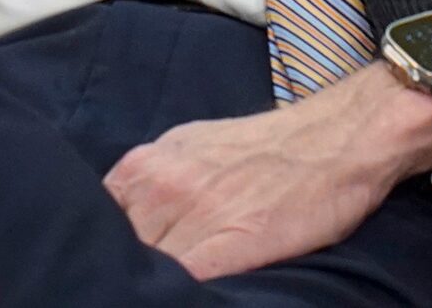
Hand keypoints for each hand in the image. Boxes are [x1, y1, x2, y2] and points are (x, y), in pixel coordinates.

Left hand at [104, 63, 431, 280]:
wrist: (334, 140)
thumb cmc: (263, 148)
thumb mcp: (187, 149)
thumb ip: (150, 183)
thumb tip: (119, 218)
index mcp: (145, 165)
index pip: (97, 219)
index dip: (101, 246)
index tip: (104, 262)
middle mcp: (160, 185)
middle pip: (116, 244)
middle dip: (122, 264)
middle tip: (126, 278)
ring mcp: (193, 215)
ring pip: (145, 265)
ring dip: (146, 276)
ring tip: (151, 287)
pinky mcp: (230, 245)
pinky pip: (184, 282)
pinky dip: (179, 290)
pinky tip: (183, 291)